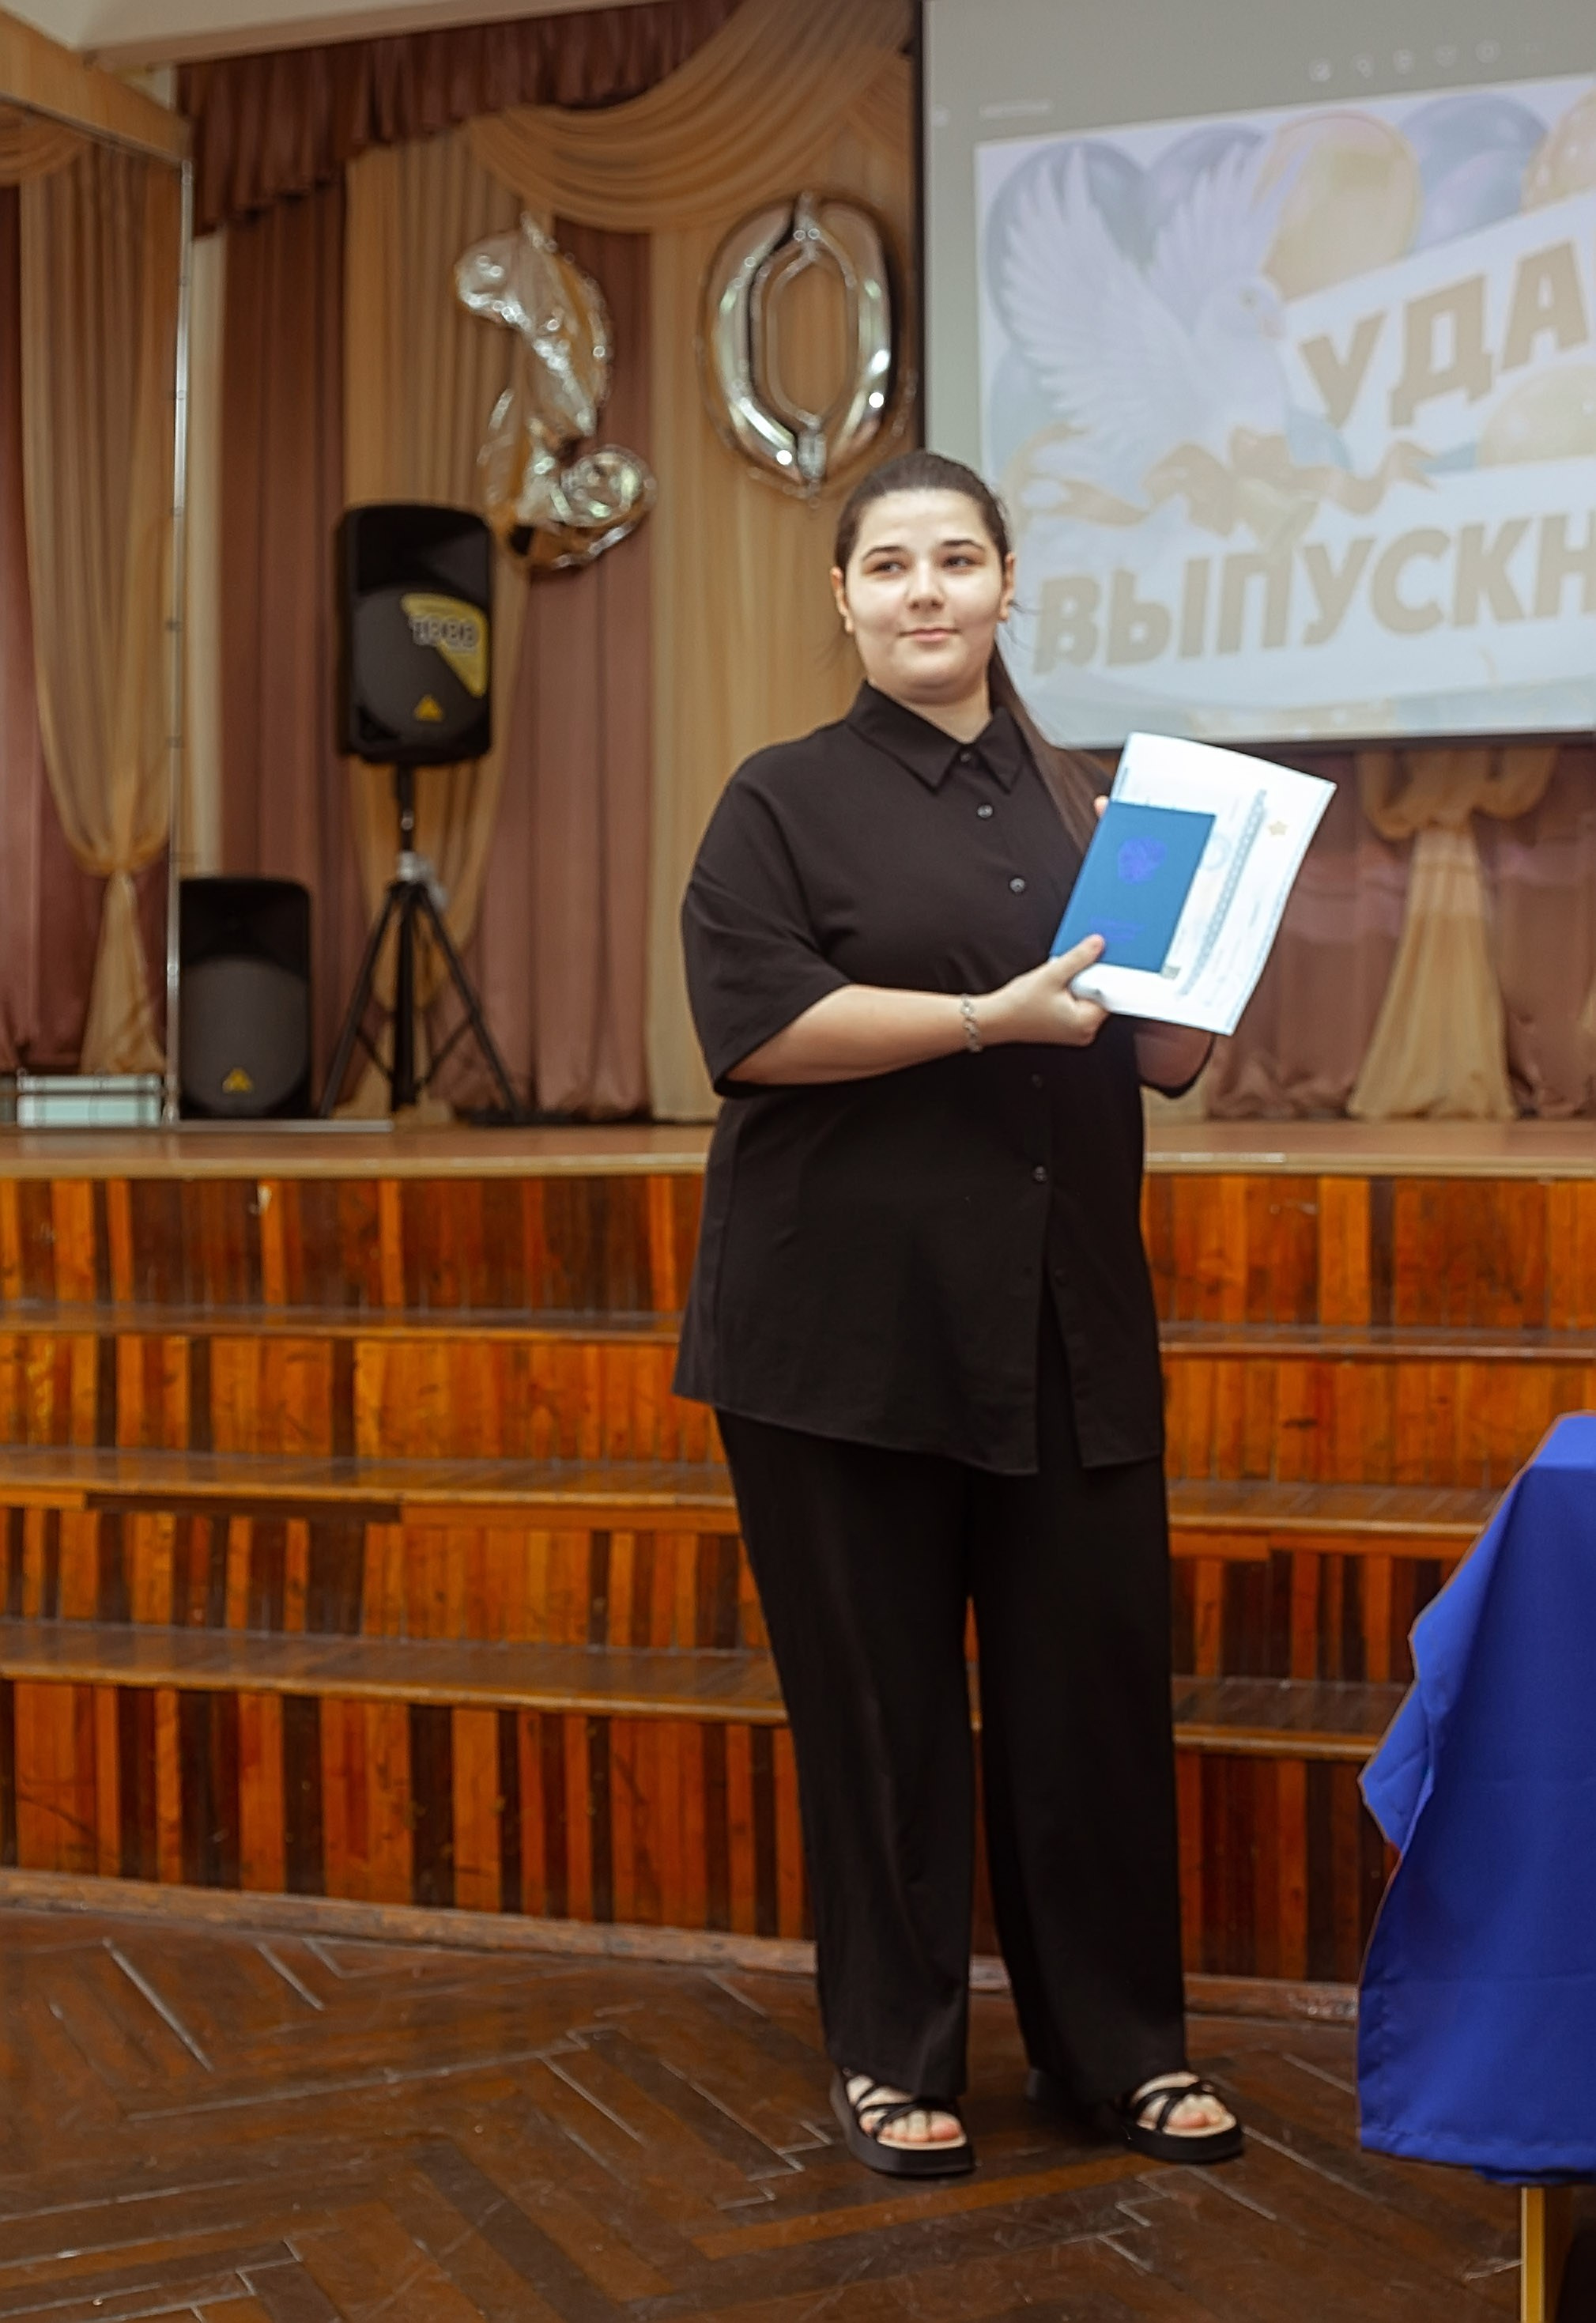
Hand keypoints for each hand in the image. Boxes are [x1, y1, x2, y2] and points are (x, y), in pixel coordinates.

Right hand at [982, 935, 1107, 1048]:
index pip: (1110, 994)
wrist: (995, 1020)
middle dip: (1090, 978)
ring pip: (1088, 999)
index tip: (1103, 957)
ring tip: (1061, 978)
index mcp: (1087, 1023)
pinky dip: (1072, 993)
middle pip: (1100, 996)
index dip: (1106, 974)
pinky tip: (1058, 986)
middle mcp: (1085, 1032)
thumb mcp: (1052, 975)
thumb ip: (1079, 958)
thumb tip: (1099, 944)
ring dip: (1079, 984)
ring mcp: (1076, 1032)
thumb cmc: (1019, 1005)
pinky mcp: (1067, 1028)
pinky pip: (1078, 1005)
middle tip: (1076, 965)